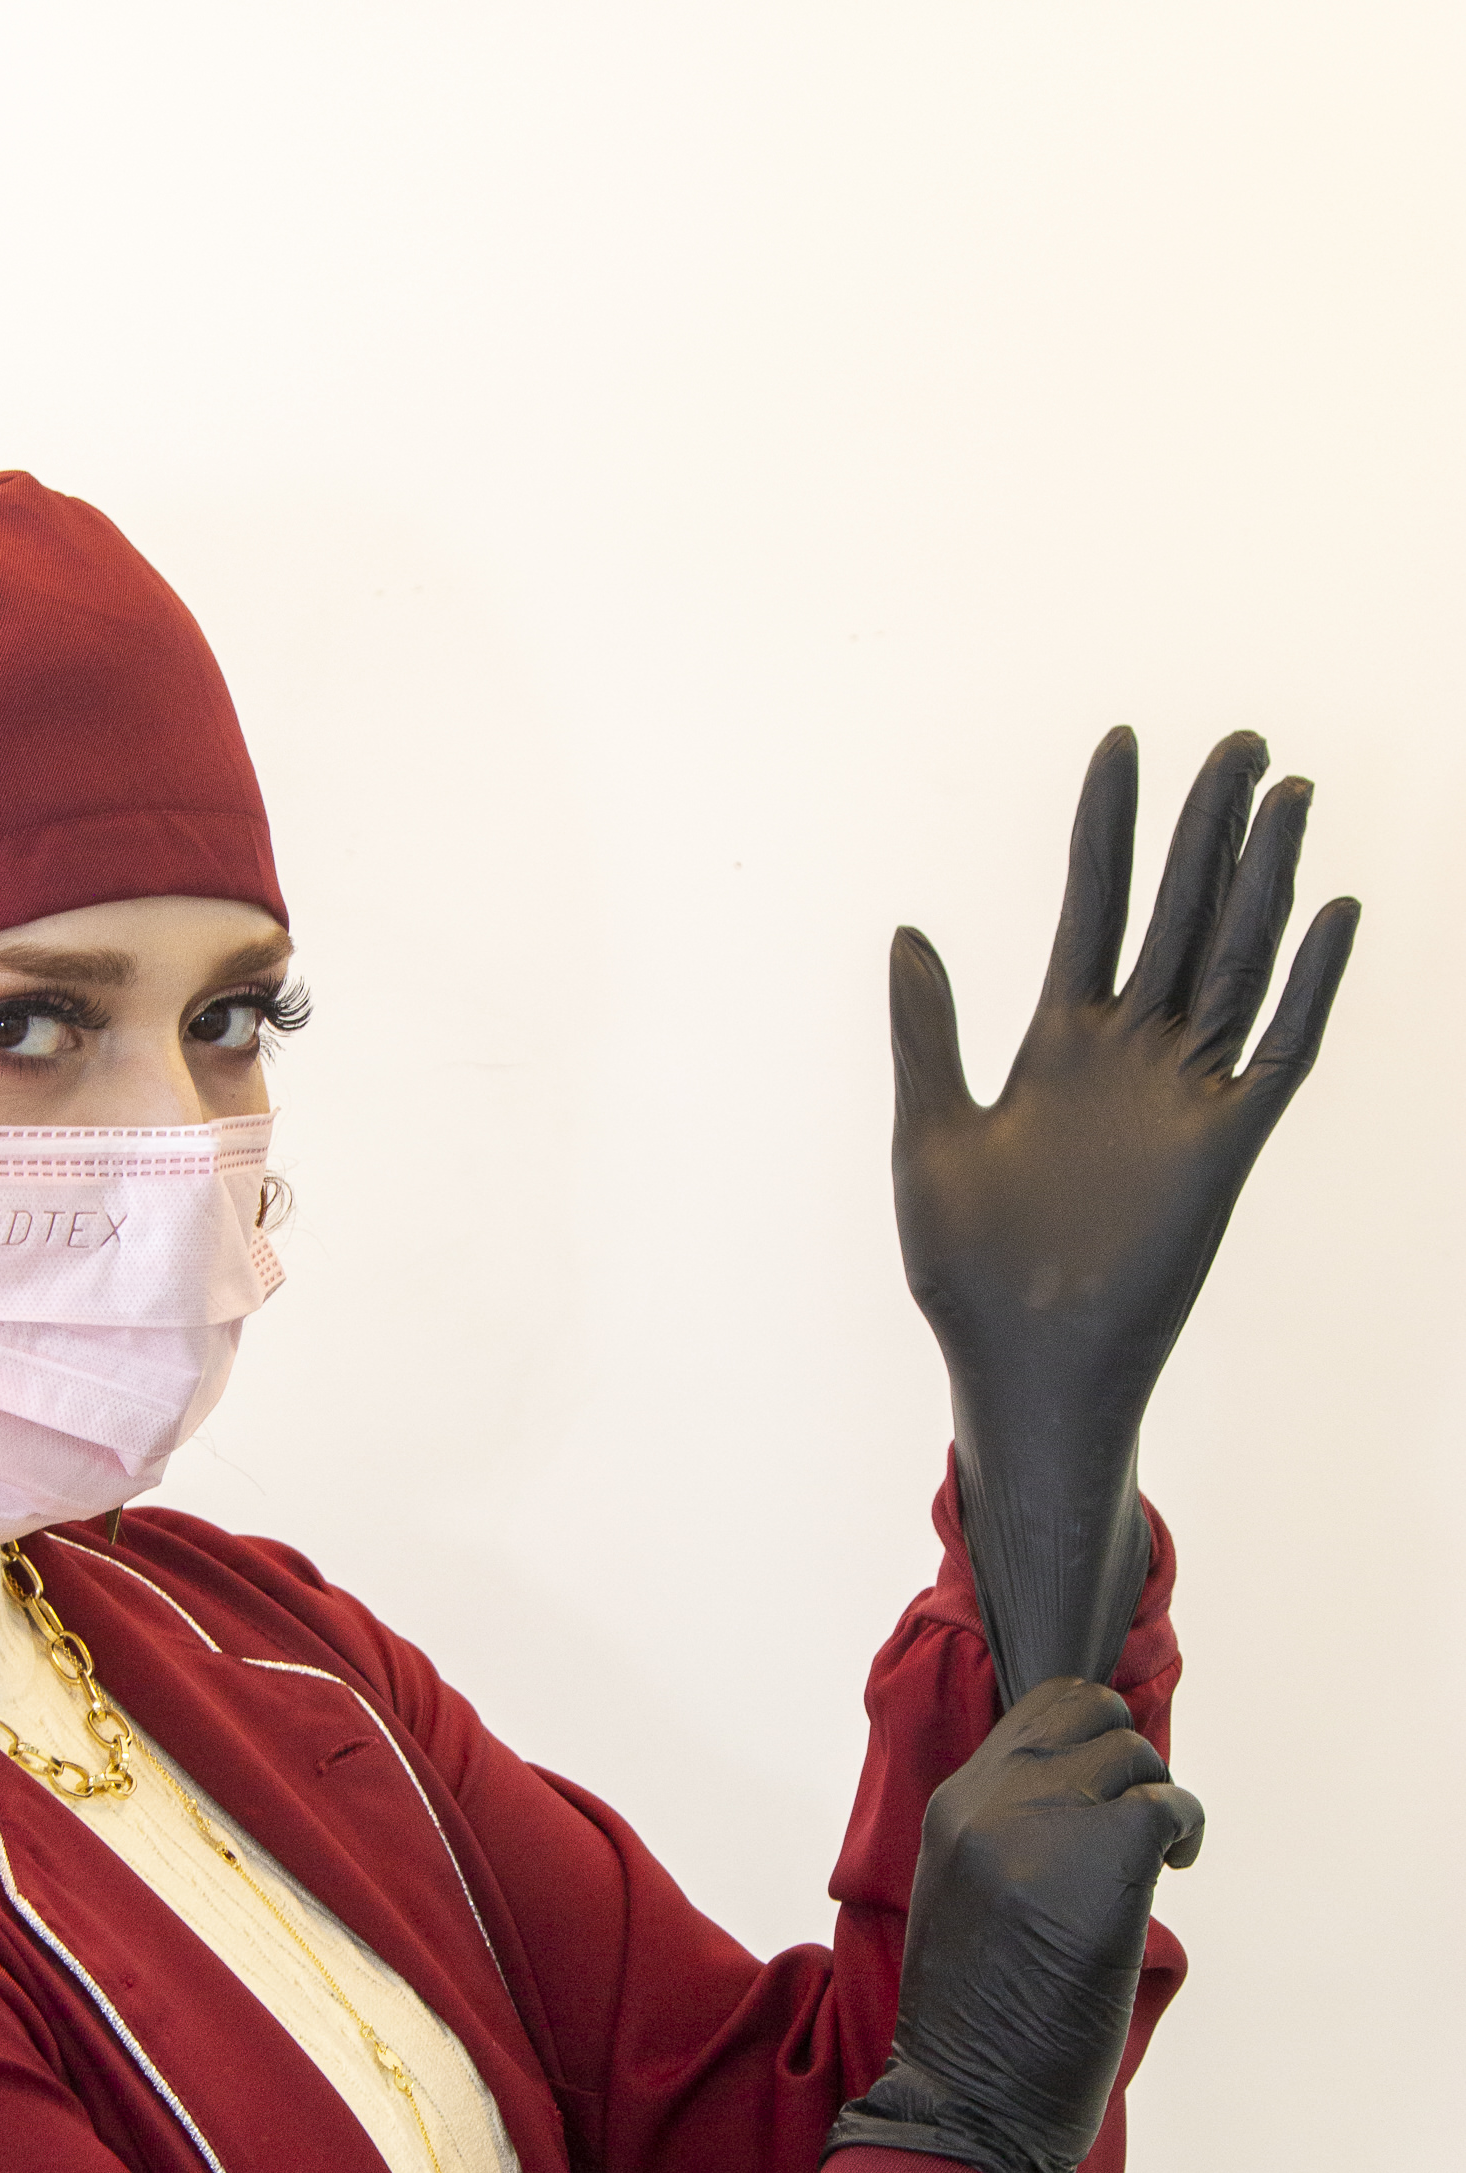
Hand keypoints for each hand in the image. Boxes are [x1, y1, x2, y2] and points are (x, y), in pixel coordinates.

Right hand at [825, 1677, 1204, 2172]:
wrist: (968, 2097)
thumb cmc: (973, 2020)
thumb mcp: (962, 1896)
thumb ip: (1003, 1831)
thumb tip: (1080, 1791)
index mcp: (952, 1808)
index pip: (1031, 1711)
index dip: (1082, 1736)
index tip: (1101, 1788)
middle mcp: (991, 1800)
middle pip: (1083, 1705)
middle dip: (1122, 1750)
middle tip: (1130, 1816)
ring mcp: (1044, 1822)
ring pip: (1133, 1753)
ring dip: (1155, 1800)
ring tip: (1151, 1859)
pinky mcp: (1103, 1856)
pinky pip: (1168, 1804)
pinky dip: (1183, 1832)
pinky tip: (1173, 1869)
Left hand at [892, 729, 1358, 1704]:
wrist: (1016, 1364)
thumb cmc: (965, 1271)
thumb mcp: (929, 1134)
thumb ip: (926, 1034)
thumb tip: (908, 934)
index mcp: (1057, 1044)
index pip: (1093, 904)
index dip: (1109, 827)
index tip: (1123, 743)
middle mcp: (1130, 1055)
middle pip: (1178, 912)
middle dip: (1205, 828)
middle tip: (1239, 740)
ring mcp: (1182, 1095)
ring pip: (1234, 960)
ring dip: (1264, 880)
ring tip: (1286, 794)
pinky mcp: (1222, 1147)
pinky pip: (1278, 1052)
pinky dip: (1307, 985)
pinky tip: (1333, 915)